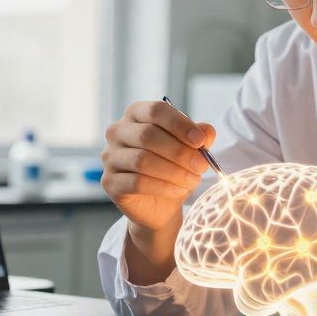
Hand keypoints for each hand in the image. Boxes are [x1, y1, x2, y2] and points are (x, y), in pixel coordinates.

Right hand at [101, 101, 215, 283]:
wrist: (160, 205)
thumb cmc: (174, 169)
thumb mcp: (191, 151)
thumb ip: (200, 138)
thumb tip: (207, 131)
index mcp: (137, 114)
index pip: (156, 110)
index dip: (180, 124)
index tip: (200, 141)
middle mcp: (118, 131)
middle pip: (148, 135)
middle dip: (179, 152)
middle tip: (201, 165)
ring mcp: (110, 157)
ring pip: (142, 160)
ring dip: (173, 171)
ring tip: (192, 180)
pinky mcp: (110, 182)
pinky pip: (137, 182)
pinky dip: (163, 187)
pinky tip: (178, 190)